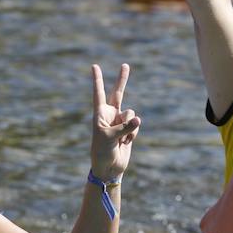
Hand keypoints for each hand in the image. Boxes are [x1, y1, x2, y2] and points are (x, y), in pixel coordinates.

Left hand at [89, 63, 139, 181]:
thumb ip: (124, 127)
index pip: (99, 93)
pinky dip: (133, 133)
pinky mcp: (130, 129)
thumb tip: (138, 120)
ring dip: (129, 126)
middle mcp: (110, 114)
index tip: (94, 66)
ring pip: (131, 114)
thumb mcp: (109, 138)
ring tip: (120, 138)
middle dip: (122, 79)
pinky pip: (136, 125)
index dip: (98, 79)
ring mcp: (120, 121)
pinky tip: (126, 142)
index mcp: (99, 113)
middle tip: (125, 65)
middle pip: (118, 93)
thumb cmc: (102, 151)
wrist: (109, 167)